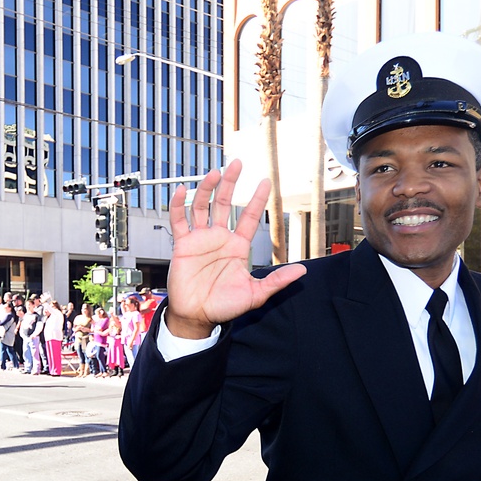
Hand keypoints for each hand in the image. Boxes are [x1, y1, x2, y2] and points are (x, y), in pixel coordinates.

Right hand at [165, 159, 306, 338]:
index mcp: (237, 247)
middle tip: (236, 164)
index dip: (256, 199)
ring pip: (202, 207)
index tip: (265, 182)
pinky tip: (181, 191)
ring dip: (207, 189)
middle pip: (224, 204)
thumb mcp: (255, 294)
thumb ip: (277, 281)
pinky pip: (179, 221)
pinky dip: (179, 205)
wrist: (196, 317)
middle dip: (230, 183)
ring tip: (214, 173)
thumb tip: (302, 271)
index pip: (248, 217)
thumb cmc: (223, 307)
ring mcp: (200, 240)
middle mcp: (218, 239)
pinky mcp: (183, 245)